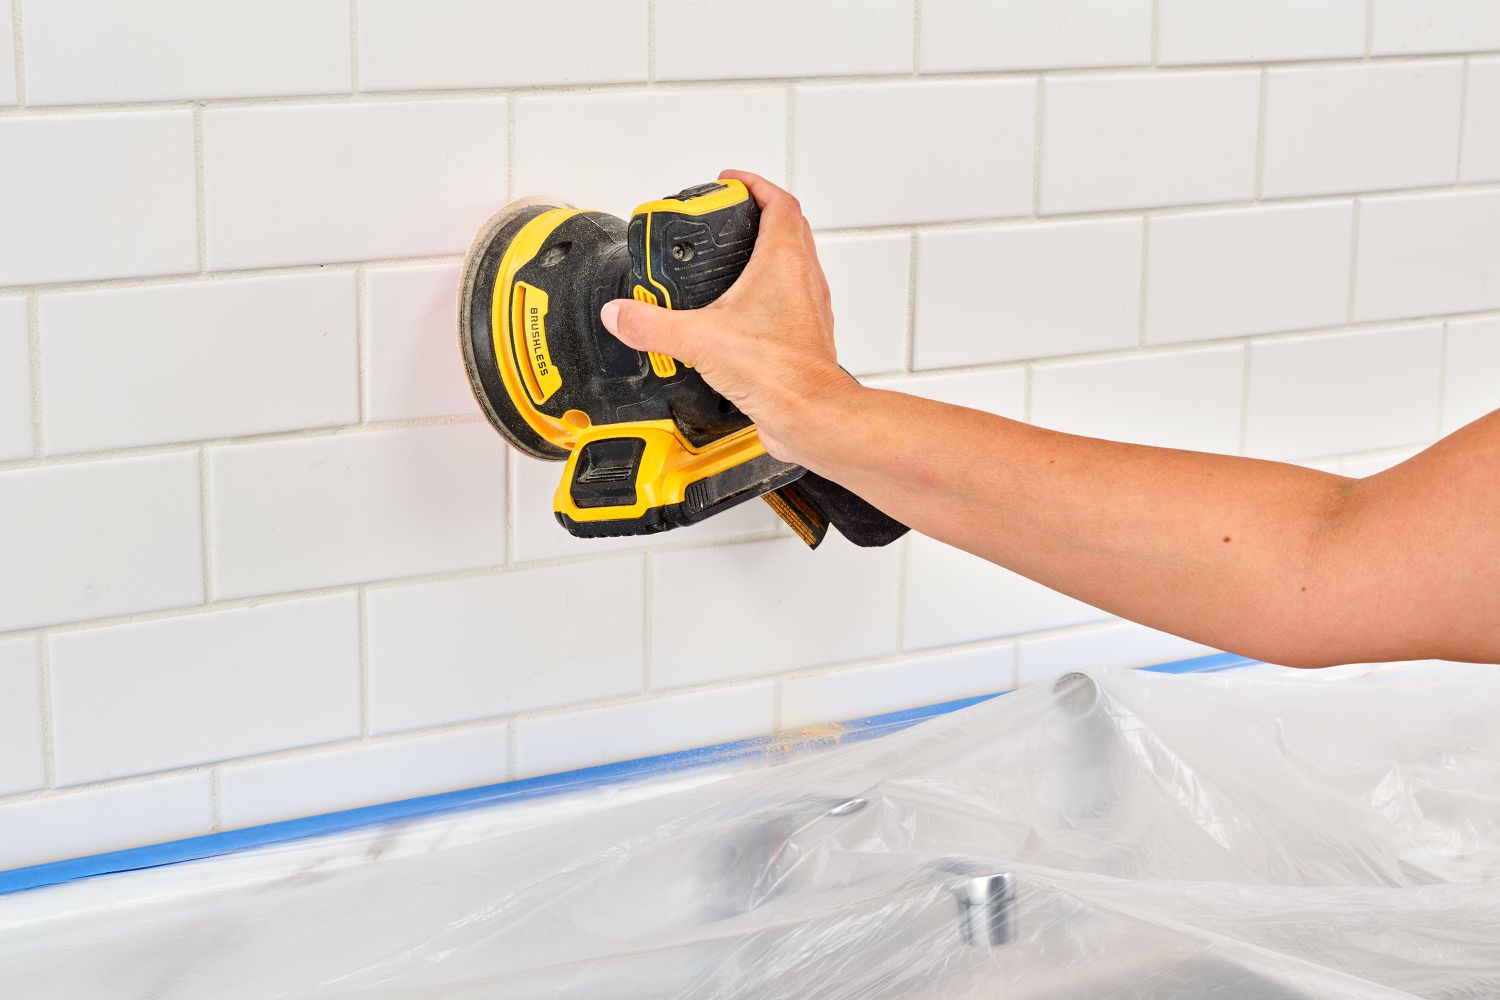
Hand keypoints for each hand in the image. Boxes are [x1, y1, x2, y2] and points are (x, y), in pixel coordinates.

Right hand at [599, 169, 859, 464]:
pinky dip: (768, 292)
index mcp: (784, 262)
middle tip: (725, 218)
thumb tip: (621, 313)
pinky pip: (791, 298)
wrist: (811, 416)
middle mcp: (804, 279)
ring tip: (729, 262)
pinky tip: (740, 314)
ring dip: (766, 253)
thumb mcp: (699, 340)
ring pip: (794, 262)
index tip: (728, 183)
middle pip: (788, 227)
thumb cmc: (779, 374)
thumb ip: (652, 325)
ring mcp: (809, 307)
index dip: (753, 184)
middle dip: (756, 214)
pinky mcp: (806, 336)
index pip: (777, 202)